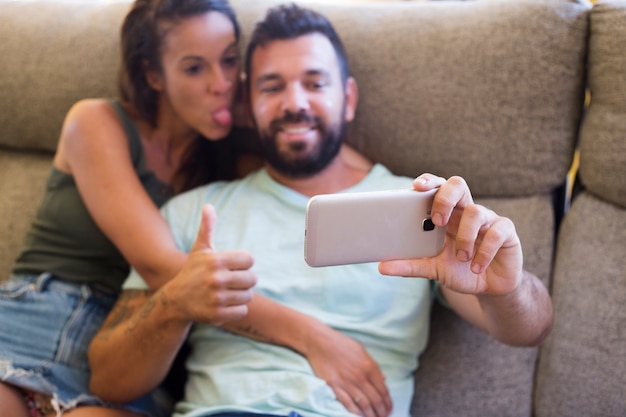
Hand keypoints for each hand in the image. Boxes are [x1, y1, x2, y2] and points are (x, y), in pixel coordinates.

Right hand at [164, 204, 256, 324]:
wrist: (175, 301)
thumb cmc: (193, 272)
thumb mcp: (199, 250)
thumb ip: (207, 228)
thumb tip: (208, 206)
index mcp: (215, 261)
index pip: (250, 259)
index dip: (243, 263)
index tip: (232, 266)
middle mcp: (216, 279)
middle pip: (252, 279)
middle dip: (244, 280)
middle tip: (231, 281)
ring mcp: (216, 298)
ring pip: (248, 296)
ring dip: (241, 295)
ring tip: (227, 293)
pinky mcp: (217, 315)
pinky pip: (243, 311)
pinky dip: (237, 309)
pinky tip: (225, 304)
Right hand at [304, 325, 391, 416]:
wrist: (319, 341)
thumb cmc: (341, 343)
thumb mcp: (361, 350)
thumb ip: (373, 366)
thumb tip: (383, 379)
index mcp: (369, 366)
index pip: (383, 390)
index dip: (388, 402)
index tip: (389, 408)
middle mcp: (360, 376)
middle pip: (375, 400)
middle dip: (382, 411)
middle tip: (384, 416)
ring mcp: (347, 382)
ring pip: (364, 404)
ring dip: (371, 415)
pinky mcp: (334, 386)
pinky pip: (347, 403)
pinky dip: (355, 412)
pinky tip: (359, 416)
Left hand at [379, 174, 522, 295]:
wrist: (489, 288)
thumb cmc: (460, 271)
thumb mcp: (433, 269)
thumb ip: (411, 265)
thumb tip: (382, 267)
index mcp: (447, 214)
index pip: (438, 187)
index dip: (429, 181)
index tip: (416, 186)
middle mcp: (466, 211)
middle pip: (458, 184)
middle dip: (445, 197)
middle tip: (437, 220)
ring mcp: (488, 219)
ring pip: (476, 211)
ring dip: (465, 237)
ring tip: (462, 258)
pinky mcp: (506, 232)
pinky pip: (497, 232)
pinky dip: (484, 251)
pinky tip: (476, 266)